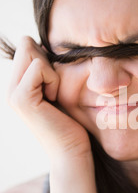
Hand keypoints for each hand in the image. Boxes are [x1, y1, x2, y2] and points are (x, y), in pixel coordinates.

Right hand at [7, 36, 90, 160]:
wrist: (72, 151)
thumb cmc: (71, 123)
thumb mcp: (58, 89)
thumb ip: (46, 69)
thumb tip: (37, 41)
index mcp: (17, 85)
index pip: (26, 46)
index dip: (47, 57)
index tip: (55, 85)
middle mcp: (10, 88)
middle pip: (26, 45)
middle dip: (48, 62)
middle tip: (55, 91)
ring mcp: (12, 94)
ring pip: (32, 52)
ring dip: (52, 72)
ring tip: (54, 96)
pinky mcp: (21, 98)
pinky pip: (39, 66)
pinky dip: (53, 80)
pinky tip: (54, 99)